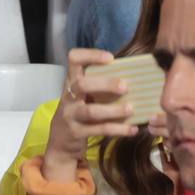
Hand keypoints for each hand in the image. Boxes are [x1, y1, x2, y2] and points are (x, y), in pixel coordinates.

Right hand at [45, 48, 141, 164]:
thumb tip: (132, 76)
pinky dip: (118, 129)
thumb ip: (98, 86)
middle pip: (82, 85)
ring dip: (113, 110)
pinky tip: (133, 129)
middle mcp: (68, 96)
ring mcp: (71, 115)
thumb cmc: (79, 112)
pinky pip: (99, 130)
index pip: (73, 60)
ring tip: (131, 109)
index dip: (90, 55)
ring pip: (90, 111)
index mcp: (71, 82)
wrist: (61, 140)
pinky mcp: (77, 132)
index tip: (110, 58)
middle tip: (125, 86)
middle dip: (105, 84)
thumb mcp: (82, 96)